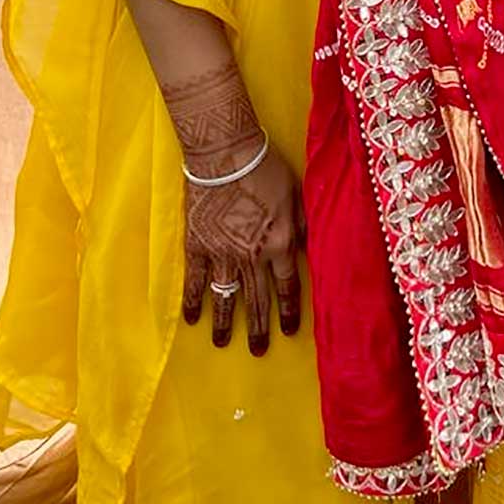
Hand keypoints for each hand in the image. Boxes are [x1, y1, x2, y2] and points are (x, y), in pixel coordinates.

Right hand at [181, 137, 303, 355]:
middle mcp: (252, 256)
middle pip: (257, 300)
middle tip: (259, 351)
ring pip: (225, 297)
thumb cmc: (266, 169)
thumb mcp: (297, 195)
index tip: (288, 331)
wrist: (226, 153)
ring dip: (225, 323)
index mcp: (280, 244)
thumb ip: (303, 226)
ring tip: (224, 343)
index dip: (288, 311)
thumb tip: (311, 251)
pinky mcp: (197, 245)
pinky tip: (192, 319)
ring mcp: (222, 253)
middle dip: (260, 328)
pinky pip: (194, 280)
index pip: (287, 287)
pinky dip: (193, 301)